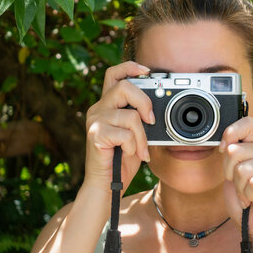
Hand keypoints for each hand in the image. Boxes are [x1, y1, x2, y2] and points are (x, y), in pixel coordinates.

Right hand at [84, 61, 153, 194]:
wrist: (106, 186)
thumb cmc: (121, 161)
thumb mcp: (135, 135)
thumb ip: (140, 119)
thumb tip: (157, 110)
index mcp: (107, 105)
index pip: (114, 74)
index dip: (130, 67)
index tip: (147, 71)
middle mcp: (98, 109)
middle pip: (124, 86)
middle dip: (145, 102)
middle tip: (152, 120)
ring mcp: (95, 121)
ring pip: (130, 115)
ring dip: (142, 136)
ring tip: (140, 150)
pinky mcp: (95, 134)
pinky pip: (126, 133)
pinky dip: (134, 146)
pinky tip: (130, 155)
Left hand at [220, 117, 252, 241]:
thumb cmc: (244, 202)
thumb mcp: (231, 174)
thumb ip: (230, 156)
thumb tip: (227, 144)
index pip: (246, 124)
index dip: (231, 134)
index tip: (224, 151)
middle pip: (235, 151)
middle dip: (230, 174)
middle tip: (241, 186)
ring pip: (243, 170)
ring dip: (240, 188)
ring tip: (249, 194)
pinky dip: (249, 196)